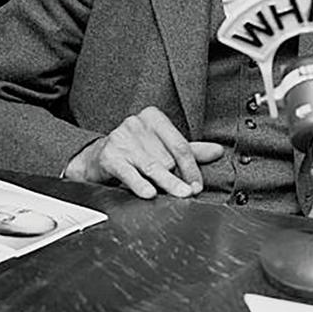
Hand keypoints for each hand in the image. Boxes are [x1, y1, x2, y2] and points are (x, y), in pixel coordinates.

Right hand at [63, 106, 224, 198]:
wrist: (95, 158)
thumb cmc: (134, 151)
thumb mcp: (162, 147)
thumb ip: (189, 150)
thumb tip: (217, 151)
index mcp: (153, 117)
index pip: (180, 144)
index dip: (192, 167)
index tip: (198, 184)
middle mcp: (136, 124)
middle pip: (167, 157)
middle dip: (178, 178)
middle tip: (189, 192)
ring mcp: (121, 139)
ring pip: (152, 166)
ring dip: (167, 183)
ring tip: (180, 194)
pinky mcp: (108, 156)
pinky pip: (129, 173)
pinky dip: (140, 184)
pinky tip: (149, 193)